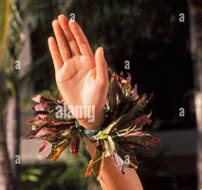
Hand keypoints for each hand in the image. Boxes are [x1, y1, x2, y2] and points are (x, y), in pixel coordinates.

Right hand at [48, 14, 108, 128]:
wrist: (87, 111)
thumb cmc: (99, 98)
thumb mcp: (102, 81)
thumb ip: (101, 65)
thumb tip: (100, 48)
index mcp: (91, 63)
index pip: (83, 44)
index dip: (77, 33)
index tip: (72, 22)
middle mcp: (80, 63)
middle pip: (72, 43)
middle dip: (67, 30)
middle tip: (61, 17)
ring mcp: (70, 68)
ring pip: (63, 48)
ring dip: (59, 36)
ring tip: (55, 23)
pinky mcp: (61, 75)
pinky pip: (57, 59)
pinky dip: (54, 49)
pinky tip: (52, 39)